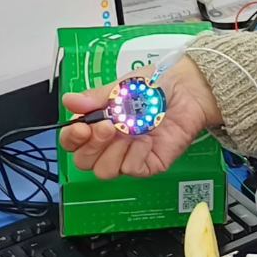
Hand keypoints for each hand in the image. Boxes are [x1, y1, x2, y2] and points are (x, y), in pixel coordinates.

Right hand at [59, 54, 221, 179]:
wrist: (187, 88)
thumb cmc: (154, 85)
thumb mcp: (120, 88)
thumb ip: (95, 98)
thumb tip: (69, 101)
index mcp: (98, 123)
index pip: (73, 141)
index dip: (72, 139)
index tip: (81, 127)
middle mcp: (110, 143)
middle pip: (85, 162)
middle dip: (92, 146)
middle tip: (108, 126)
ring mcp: (129, 155)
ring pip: (105, 171)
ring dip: (113, 151)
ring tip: (128, 131)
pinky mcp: (149, 163)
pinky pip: (132, 169)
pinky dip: (135, 154)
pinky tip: (146, 138)